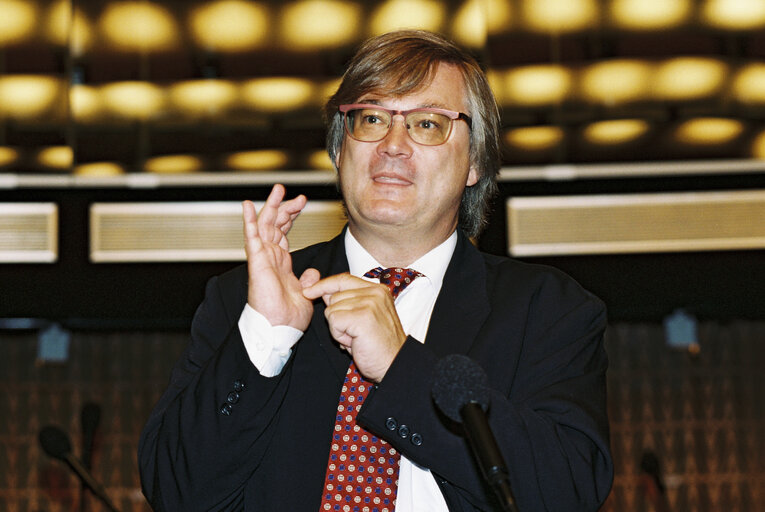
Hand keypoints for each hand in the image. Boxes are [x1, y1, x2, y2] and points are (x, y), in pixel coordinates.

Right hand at [243, 184, 318, 329]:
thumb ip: (308, 280)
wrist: (278, 329)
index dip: (291, 216)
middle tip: (297, 195)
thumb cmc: (287, 317)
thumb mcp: (305, 294)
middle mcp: (270, 258)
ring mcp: (262, 258)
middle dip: (285, 207)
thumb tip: (311, 272)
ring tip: (278, 190)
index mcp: (280, 263)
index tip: (302, 203)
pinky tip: (247, 205)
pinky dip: (248, 220)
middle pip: (275, 225)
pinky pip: (251, 237)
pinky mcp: (256, 261)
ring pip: (265, 225)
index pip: (283, 233)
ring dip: (271, 206)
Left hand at [303, 273, 405, 381]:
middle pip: (334, 296)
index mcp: (377, 290)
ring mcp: (369, 303)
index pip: (343, 279)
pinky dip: (339, 335)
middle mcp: (374, 293)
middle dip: (337, 317)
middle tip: (355, 333)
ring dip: (338, 328)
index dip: (324, 285)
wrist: (395, 364)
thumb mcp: (365, 317)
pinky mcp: (362, 316)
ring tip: (357, 338)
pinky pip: (333, 320)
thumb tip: (324, 292)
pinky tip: (354, 341)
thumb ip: (348, 302)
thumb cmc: (380, 346)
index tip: (308, 291)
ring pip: (332, 309)